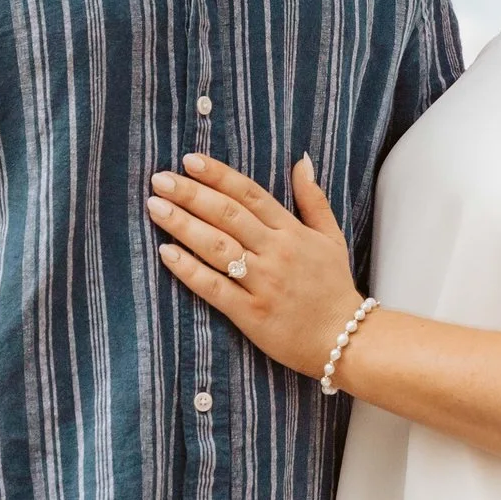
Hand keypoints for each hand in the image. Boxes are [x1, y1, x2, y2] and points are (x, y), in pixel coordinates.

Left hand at [148, 153, 363, 379]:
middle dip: (191, 194)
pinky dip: (189, 269)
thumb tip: (302, 161)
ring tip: (156, 207)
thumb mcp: (331, 237)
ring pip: (217, 246)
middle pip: (227, 215)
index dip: (218, 175)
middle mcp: (276, 252)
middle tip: (160, 179)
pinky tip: (166, 252)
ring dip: (183, 224)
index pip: (250, 194)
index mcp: (292, 231)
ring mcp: (262, 283)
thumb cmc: (334, 287)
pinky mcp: (250, 313)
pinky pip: (214, 287)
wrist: (345, 338)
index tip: (190, 161)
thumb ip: (313, 199)